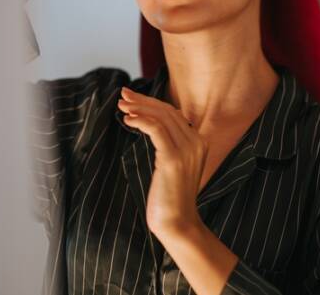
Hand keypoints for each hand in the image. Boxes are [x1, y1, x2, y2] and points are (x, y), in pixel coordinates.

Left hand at [117, 86, 208, 235]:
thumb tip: (151, 128)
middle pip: (167, 111)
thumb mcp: (172, 167)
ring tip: (121, 106)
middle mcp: (196, 142)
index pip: (173, 113)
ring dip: (139, 108)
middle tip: (122, 95)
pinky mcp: (173, 158)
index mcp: (199, 142)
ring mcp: (187, 150)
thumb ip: (169, 147)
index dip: (152, 103)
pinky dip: (140, 120)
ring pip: (161, 117)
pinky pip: (155, 129)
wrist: (178, 224)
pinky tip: (128, 120)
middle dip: (143, 101)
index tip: (132, 100)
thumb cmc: (170, 198)